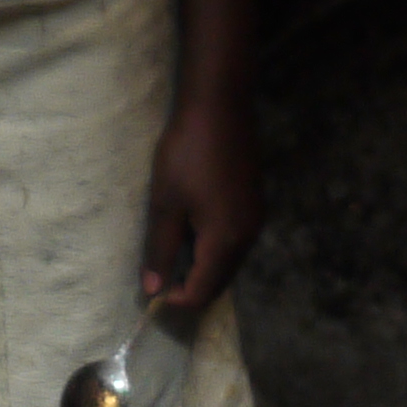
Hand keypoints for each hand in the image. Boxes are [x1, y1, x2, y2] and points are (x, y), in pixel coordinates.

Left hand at [142, 84, 261, 310]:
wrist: (220, 106)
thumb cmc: (186, 153)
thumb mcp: (165, 203)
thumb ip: (160, 249)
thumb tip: (152, 289)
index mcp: (225, 242)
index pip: (202, 293)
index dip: (175, 299)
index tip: (151, 288)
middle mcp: (247, 238)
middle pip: (219, 283)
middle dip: (190, 287)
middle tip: (160, 273)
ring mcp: (255, 222)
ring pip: (228, 264)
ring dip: (201, 269)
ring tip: (173, 250)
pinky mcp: (255, 206)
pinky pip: (235, 244)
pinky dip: (213, 251)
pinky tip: (193, 230)